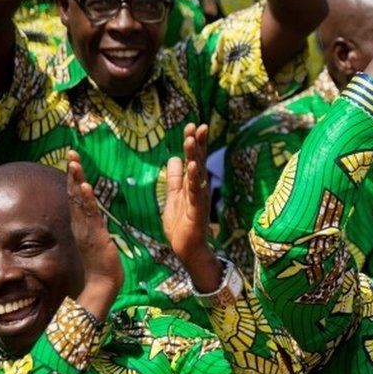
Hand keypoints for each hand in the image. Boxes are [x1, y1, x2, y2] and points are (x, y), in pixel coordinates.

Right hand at [67, 150, 122, 320]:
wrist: (102, 283)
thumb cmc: (102, 264)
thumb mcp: (99, 238)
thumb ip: (95, 226)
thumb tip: (96, 215)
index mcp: (82, 222)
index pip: (76, 195)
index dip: (74, 177)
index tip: (73, 159)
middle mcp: (80, 223)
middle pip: (74, 193)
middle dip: (73, 172)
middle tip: (71, 153)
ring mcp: (85, 228)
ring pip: (79, 201)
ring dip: (77, 181)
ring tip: (75, 163)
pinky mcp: (94, 235)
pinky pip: (89, 214)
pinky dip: (85, 200)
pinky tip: (84, 187)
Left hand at [162, 124, 223, 291]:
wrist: (186, 248)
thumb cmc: (181, 224)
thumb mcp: (173, 197)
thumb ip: (174, 178)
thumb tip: (174, 158)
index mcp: (191, 184)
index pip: (194, 159)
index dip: (193, 143)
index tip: (192, 125)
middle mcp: (198, 188)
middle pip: (199, 161)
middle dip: (197, 143)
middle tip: (197, 125)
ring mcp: (199, 198)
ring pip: (198, 173)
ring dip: (196, 156)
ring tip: (192, 139)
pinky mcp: (197, 210)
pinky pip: (195, 192)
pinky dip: (195, 179)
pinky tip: (194, 167)